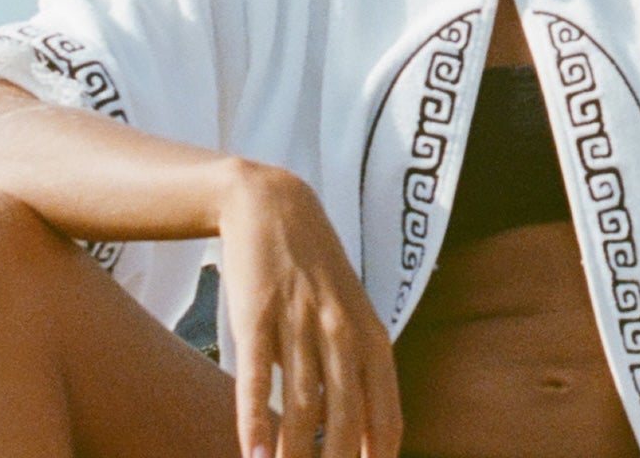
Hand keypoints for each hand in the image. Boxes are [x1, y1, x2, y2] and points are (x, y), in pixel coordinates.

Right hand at [218, 161, 403, 457]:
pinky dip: (256, 419)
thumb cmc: (313, 275)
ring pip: (304, 402)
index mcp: (371, 336)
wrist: (274, 206)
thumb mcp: (346, 318)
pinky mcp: (259, 313)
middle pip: (347, 417)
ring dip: (294, 456)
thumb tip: (363, 436)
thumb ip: (353, 372)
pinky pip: (259, 375)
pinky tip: (253, 455)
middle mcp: (343, 329)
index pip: (385, 414)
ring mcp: (302, 320)